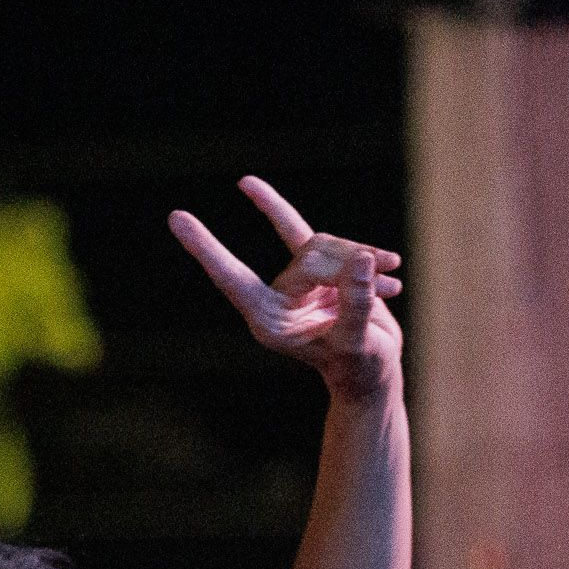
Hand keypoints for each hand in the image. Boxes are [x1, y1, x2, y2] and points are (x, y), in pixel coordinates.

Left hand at [171, 175, 403, 400]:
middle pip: (307, 259)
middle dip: (348, 270)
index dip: (206, 249)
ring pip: (322, 246)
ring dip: (362, 258)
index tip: (176, 217)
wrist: (375, 369)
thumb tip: (362, 259)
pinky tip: (268, 198)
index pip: (232, 279)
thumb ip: (357, 302)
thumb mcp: (359, 341)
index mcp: (270, 322)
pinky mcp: (317, 269)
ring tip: (393, 283)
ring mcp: (295, 284)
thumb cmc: (362, 367)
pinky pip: (295, 229)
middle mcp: (276, 300)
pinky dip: (290, 217)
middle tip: (385, 290)